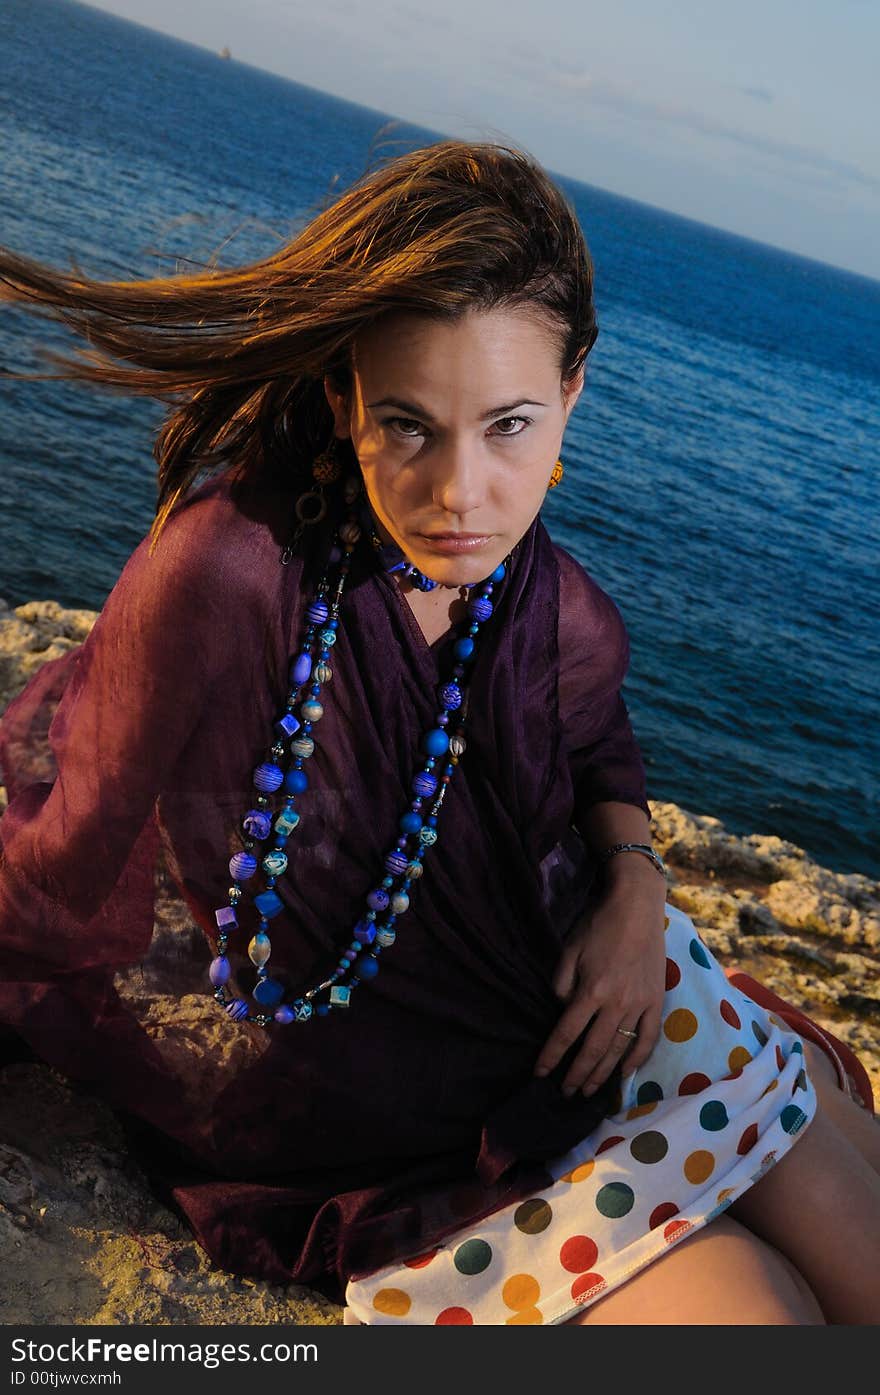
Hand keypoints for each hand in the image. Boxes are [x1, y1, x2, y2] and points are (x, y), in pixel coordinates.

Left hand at [533, 860, 667, 1096]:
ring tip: (588, 1091)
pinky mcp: (656, 1000)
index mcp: (591, 991)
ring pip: (619, 1050)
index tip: (540, 1074)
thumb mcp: (569, 951)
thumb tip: (562, 1011)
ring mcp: (640, 1004)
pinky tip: (624, 1073)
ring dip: (602, 1074)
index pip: (566, 1034)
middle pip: (593, 1050)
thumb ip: (561, 984)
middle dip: (576, 1075)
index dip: (551, 1056)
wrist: (637, 906)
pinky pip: (648, 1038)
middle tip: (564, 1094)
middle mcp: (616, 1004)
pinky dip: (636, 1059)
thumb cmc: (598, 925)